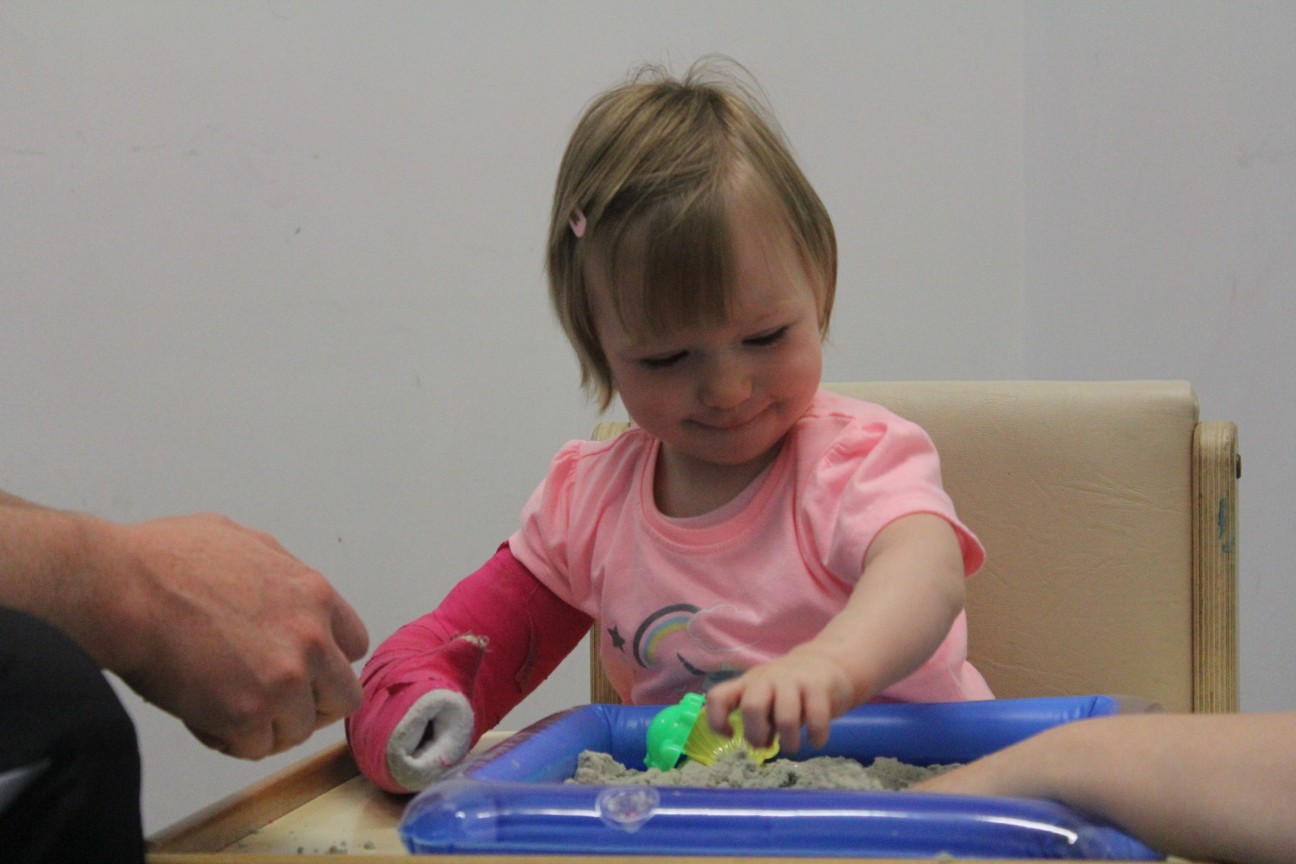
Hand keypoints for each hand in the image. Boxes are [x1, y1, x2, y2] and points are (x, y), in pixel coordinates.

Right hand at [107, 514, 368, 758]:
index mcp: (315, 596)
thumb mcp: (246, 541)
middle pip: (343, 696)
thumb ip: (281, 573)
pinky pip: (256, 749)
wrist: (122, 589)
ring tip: (232, 711)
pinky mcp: (246, 714)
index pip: (355, 646)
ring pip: (300, 730)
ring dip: (269, 727)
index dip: (328, 662)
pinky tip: (208, 720)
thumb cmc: (167, 560)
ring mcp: (282, 680)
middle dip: (313, 704)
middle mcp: (311, 640)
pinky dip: (233, 742)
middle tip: (279, 706)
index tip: (306, 670)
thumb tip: (285, 588)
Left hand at [704, 644, 855, 751]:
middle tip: (765, 744)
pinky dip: (816, 736)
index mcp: (748, 684)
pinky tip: (815, 740)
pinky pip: (816, 718)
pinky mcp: (818, 686)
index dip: (717, 720)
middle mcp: (767, 680)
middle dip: (757, 734)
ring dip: (789, 741)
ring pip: (785, 716)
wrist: (825, 662)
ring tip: (792, 746)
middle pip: (752, 707)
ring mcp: (793, 680)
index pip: (719, 697)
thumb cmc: (790, 689)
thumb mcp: (768, 700)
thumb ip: (760, 721)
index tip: (730, 736)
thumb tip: (759, 744)